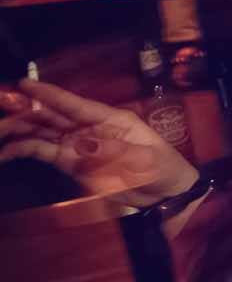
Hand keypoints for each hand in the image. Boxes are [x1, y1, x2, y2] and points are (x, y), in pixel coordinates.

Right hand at [0, 80, 197, 211]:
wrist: (166, 196)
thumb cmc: (162, 169)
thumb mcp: (144, 159)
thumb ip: (112, 151)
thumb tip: (80, 145)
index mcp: (110, 119)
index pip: (75, 104)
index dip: (49, 95)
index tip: (25, 85)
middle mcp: (89, 127)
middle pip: (51, 115)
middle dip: (24, 112)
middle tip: (1, 111)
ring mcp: (77, 144)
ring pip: (41, 131)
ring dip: (18, 130)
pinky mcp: (71, 162)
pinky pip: (43, 151)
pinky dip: (23, 150)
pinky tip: (6, 152)